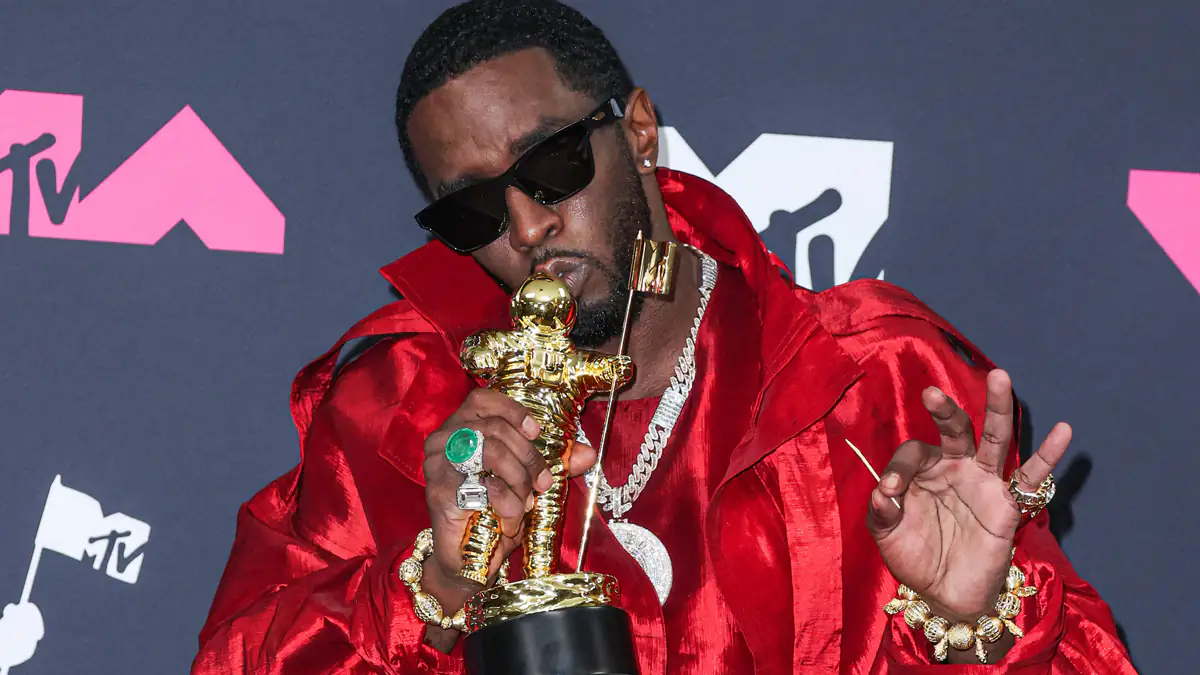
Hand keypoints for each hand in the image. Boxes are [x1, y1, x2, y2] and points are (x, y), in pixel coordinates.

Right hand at [418, 388, 597, 632]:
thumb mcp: (529, 481)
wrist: (467, 558)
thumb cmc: (494, 511)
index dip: (512, 410)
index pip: (482, 399)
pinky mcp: (439, 490)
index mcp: (461, 427)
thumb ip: (556, 463)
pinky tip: (509, 520)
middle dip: (528, 457)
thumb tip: (588, 453)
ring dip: (519, 480)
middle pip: (494, 427)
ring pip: (492, 451)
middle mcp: (444, 440)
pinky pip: (486, 486)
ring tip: (525, 503)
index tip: (537, 433)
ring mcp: (437, 464)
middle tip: (543, 483)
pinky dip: (507, 504)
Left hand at [868, 369, 1068, 624]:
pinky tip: (1063, 430)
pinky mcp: (1008, 502)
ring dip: (998, 409)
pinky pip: (1033, 476)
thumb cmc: (914, 558)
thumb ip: (882, 514)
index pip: (914, 453)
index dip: (899, 469)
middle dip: (945, 410)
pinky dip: (1050, 455)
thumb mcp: (888, 536)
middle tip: (931, 394)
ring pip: (995, 438)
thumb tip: (882, 494)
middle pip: (955, 429)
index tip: (890, 493)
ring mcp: (984, 481)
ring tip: (1001, 377)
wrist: (945, 593)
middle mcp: (955, 467)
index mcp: (923, 470)